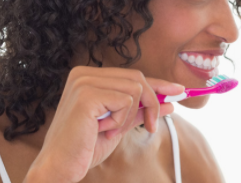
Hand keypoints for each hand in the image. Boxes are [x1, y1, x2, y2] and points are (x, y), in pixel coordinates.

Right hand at [25, 66, 184, 182]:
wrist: (61, 166)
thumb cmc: (85, 147)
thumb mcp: (120, 124)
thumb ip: (141, 110)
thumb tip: (170, 101)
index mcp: (88, 76)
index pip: (132, 75)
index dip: (158, 84)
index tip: (179, 90)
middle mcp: (84, 73)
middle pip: (138, 78)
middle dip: (152, 103)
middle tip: (150, 126)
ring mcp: (83, 82)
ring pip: (135, 89)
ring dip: (130, 116)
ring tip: (110, 130)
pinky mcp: (86, 95)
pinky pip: (126, 101)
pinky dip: (121, 120)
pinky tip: (103, 130)